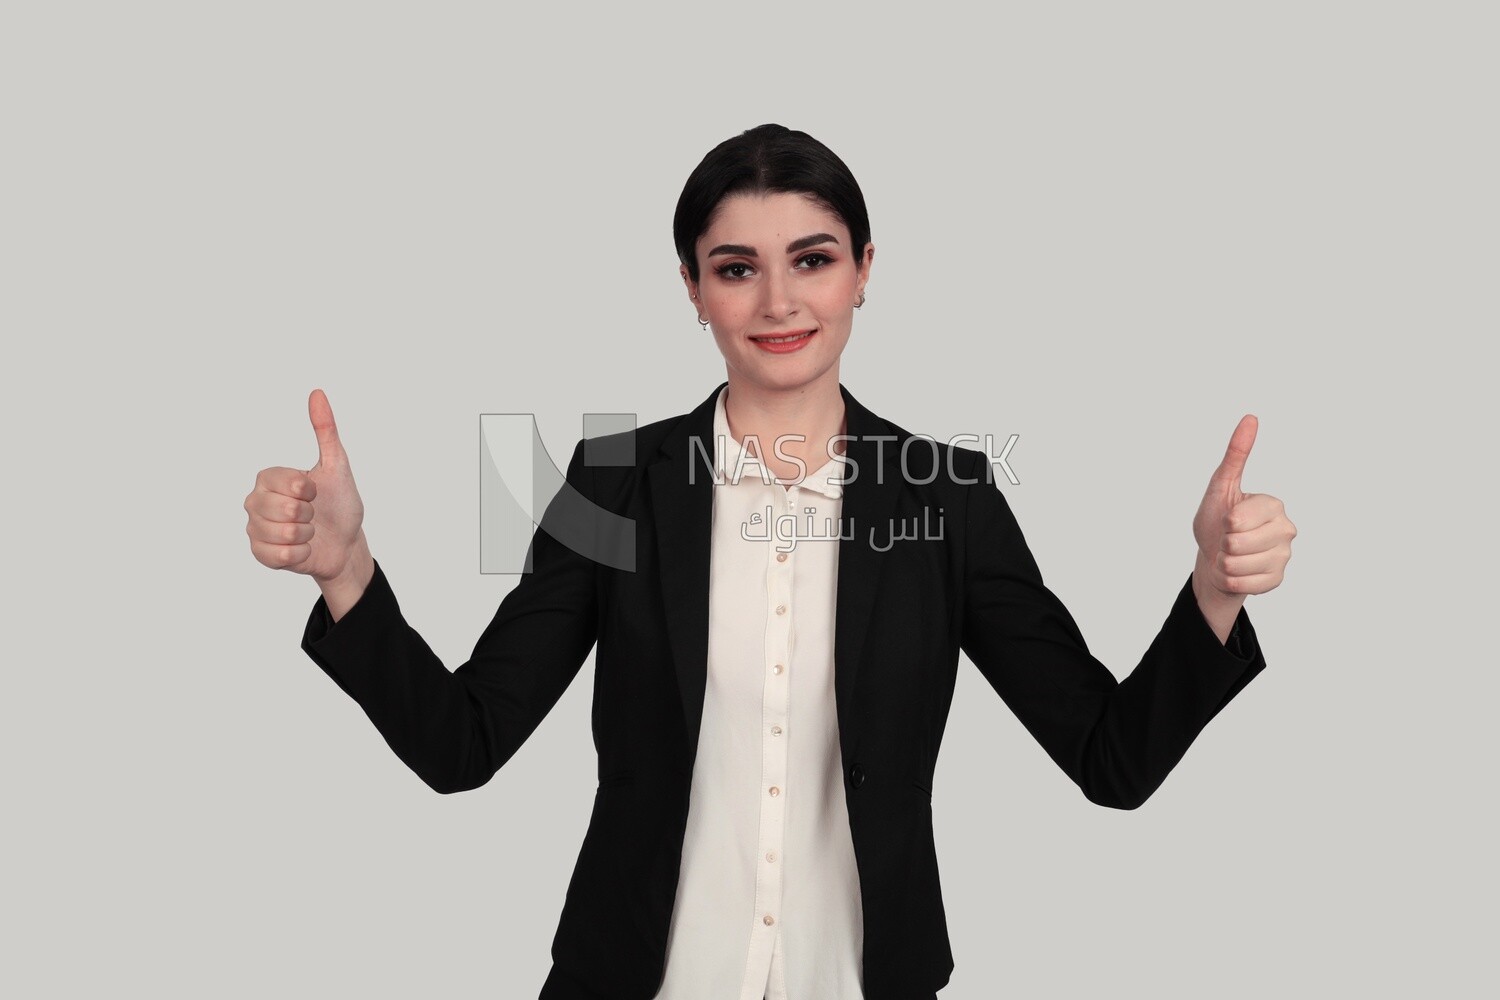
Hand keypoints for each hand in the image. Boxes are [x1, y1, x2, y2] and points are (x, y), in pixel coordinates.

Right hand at [244, 388, 368, 584]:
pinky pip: (281, 556)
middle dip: (310, 514)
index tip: (315, 492)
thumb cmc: (340, 503)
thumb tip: (317, 393)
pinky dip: (300, 554)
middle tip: (312, 514)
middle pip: (287, 510)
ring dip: (307, 535)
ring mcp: (255, 529)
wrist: (345, 543)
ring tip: (308, 531)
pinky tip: (302, 548)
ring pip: (286, 534)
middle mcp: (255, 501)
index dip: (311, 491)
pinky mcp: (260, 554)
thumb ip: (325, 429)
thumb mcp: (337, 465)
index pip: (291, 484)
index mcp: (268, 477)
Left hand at [1192, 415, 1296, 598]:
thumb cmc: (1216, 520)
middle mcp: (1286, 530)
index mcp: (1274, 505)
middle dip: (1222, 544)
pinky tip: (1236, 572)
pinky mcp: (1277, 580)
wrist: (1214, 558)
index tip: (1228, 520)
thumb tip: (1250, 418)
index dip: (1224, 522)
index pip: (1239, 519)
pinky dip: (1230, 580)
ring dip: (1225, 563)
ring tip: (1230, 555)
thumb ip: (1235, 454)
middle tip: (1227, 540)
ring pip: (1239, 565)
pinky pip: (1244, 585)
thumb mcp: (1220, 487)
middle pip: (1238, 543)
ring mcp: (1284, 556)